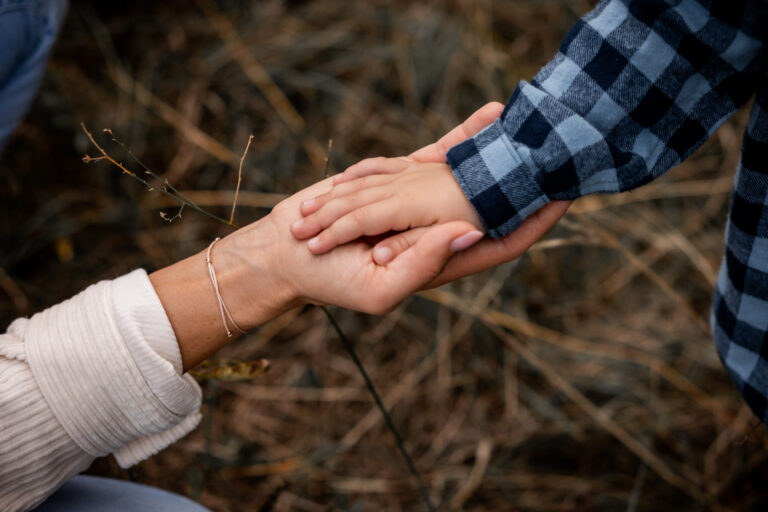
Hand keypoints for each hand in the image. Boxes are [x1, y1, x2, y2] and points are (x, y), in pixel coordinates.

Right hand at [153, 102, 568, 369]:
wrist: (288, 251)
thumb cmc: (329, 281)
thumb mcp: (378, 289)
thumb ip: (424, 264)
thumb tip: (471, 233)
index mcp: (439, 261)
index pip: (501, 243)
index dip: (535, 224)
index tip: (566, 198)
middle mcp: (437, 230)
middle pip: (494, 206)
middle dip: (529, 186)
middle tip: (566, 157)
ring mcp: (421, 203)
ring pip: (472, 175)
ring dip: (504, 155)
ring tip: (538, 130)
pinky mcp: (399, 180)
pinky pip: (439, 154)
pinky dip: (465, 136)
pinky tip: (490, 115)